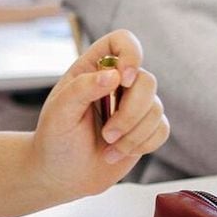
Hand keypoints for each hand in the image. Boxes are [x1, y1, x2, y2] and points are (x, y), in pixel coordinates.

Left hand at [30, 30, 168, 198]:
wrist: (62, 174)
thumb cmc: (55, 139)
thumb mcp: (59, 113)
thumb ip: (82, 89)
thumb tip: (113, 75)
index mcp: (92, 68)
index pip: (122, 41)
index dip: (131, 54)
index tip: (123, 80)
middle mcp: (117, 83)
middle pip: (147, 81)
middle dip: (130, 113)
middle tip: (106, 134)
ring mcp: (133, 105)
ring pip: (156, 108)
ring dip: (133, 134)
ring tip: (108, 147)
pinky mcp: (144, 128)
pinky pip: (162, 129)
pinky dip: (143, 144)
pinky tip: (118, 153)